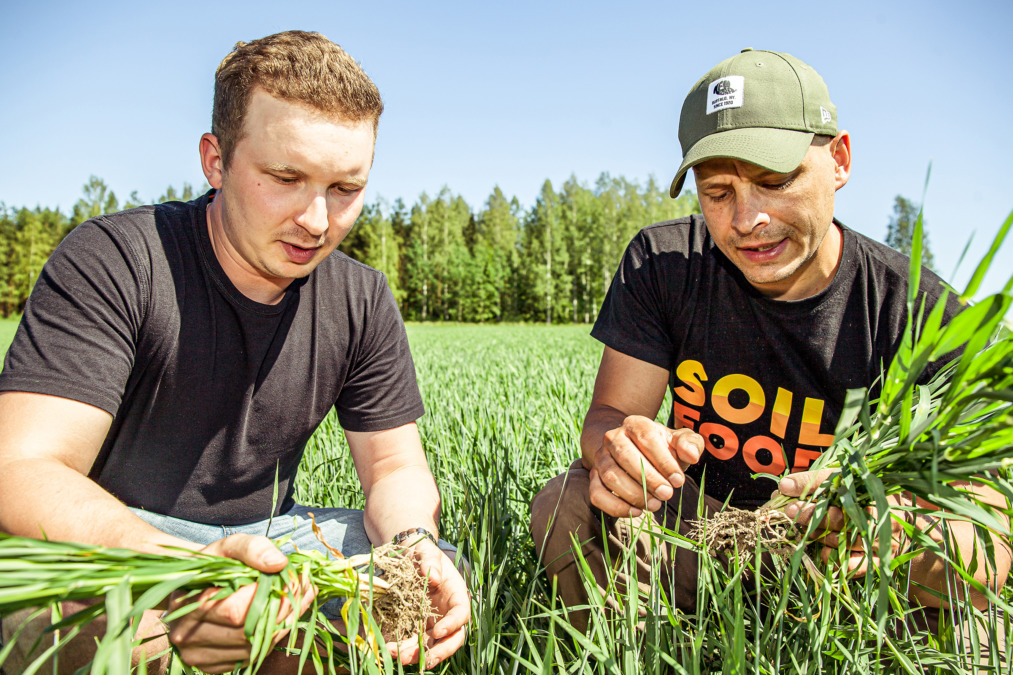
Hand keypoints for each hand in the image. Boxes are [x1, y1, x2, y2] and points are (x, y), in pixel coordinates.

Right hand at [164, 534, 315, 673]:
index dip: (268, 595)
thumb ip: (252, 548)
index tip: (292, 577)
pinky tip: (287, 613)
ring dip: (284, 622)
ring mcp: (198, 655)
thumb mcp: (228, 546)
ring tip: (301, 596)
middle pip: (247, 633)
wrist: (192, 586)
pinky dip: (275, 635)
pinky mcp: (212, 666)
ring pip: (253, 647)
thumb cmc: (212, 564)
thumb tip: (278, 564)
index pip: (234, 611)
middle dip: (282, 608)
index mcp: (187, 605)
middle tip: (303, 586)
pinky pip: (252, 656)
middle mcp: (187, 636)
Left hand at [388, 539, 469, 668]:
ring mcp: (434, 622)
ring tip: (397, 657)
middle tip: (424, 660)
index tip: (437, 632)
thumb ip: (430, 559)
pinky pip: (414, 643)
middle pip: (453, 638)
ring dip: (417, 655)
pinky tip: (389, 650)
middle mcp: (448, 612)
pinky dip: (404, 650)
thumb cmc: (420, 552)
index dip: (452, 625)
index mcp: (456, 593)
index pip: (461, 613)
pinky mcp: (419, 627)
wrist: (407, 557)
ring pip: (432, 646)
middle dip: (440, 651)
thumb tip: (432, 576)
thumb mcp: (425, 550)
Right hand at [589, 415, 703, 517]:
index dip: (663, 461)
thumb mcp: (679, 441)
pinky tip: (636, 512)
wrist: (635, 450)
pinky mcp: (594, 477)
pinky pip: (597, 493)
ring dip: (634, 494)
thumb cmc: (663, 448)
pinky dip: (615, 506)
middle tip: (667, 494)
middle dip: (648, 479)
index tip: (678, 480)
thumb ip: (690, 443)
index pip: (646, 439)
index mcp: (635, 424)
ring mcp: (601, 457)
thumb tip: (691, 455)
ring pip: (611, 476)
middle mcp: (613, 437)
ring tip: (655, 504)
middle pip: (625, 457)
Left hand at [777, 469, 911, 574]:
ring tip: (801, 529)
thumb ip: (817, 484)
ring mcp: (881, 540)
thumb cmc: (866, 502)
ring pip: (842, 541)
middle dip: (810, 513)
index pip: (836, 481)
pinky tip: (822, 550)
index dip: (809, 483)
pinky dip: (832, 558)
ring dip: (817, 535)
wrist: (904, 529)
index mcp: (871, 487)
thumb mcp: (847, 485)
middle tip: (790, 510)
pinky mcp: (879, 561)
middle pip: (839, 516)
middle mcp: (879, 513)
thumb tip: (785, 487)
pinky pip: (851, 564)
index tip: (785, 485)